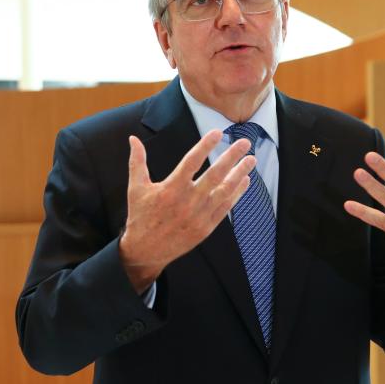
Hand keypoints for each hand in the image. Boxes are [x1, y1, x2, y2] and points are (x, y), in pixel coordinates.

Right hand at [119, 130, 254, 292]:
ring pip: (225, 190)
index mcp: (170, 189)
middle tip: (244, 142)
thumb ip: (137, 161)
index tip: (218, 132)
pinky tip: (244, 181)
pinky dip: (236, 193)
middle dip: (232, 156)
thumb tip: (133, 139)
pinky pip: (225, 207)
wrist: (146, 250)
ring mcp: (199, 215)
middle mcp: (187, 201)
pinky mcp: (206, 227)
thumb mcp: (136, 188)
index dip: (205, 145)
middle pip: (215, 174)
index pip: (192, 161)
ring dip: (240, 173)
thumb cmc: (140, 216)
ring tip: (251, 159)